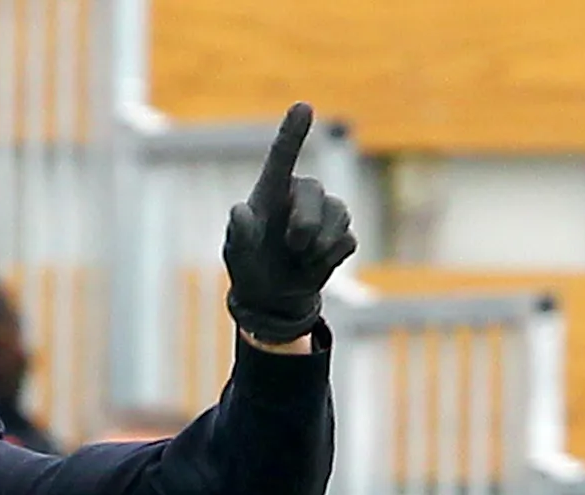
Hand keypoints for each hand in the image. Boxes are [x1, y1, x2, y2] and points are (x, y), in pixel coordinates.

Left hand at [220, 102, 356, 344]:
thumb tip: (239, 212)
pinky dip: (329, 260)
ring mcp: (326, 212)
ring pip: (338, 215)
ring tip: (299, 258)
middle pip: (316, 192)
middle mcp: (301, 193)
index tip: (303, 106)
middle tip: (292, 245)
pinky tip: (313, 265)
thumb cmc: (250, 265)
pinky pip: (347, 241)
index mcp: (272, 190)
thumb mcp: (237, 254)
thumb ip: (240, 234)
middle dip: (305, 224)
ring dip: (317, 246)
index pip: (282, 156)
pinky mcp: (342, 234)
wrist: (272, 296)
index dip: (293, 132)